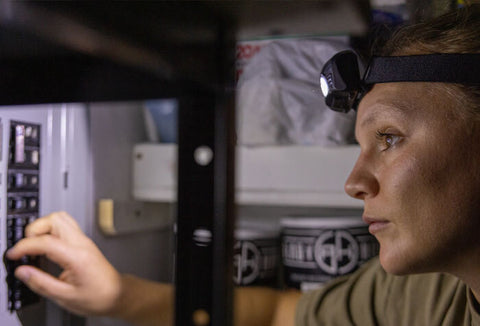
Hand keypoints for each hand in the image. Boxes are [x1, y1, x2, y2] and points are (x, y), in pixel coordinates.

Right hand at [5, 211, 121, 315]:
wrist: (116, 294)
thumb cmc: (98, 296)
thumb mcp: (65, 297)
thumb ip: (41, 283)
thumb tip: (22, 271)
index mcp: (77, 257)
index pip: (47, 241)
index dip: (25, 246)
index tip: (14, 255)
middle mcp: (82, 244)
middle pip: (55, 219)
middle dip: (34, 230)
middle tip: (26, 248)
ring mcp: (84, 241)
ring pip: (61, 219)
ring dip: (43, 228)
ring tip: (34, 247)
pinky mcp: (83, 243)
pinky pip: (65, 228)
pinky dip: (50, 233)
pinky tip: (45, 248)